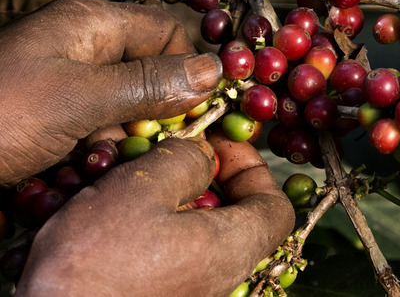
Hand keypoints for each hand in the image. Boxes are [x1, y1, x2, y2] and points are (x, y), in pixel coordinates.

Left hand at [0, 0, 222, 184]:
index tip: (206, 105)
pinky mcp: (54, 120)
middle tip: (156, 141)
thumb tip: (213, 70)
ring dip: (127, 138)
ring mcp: (66, 87)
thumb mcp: (80, 98)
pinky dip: (100, 153)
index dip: (191, 64)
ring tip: (102, 156)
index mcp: (88, 26)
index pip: (166, 30)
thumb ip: (150, 83)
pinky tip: (84, 166)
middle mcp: (81, 51)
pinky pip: (99, 132)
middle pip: (150, 72)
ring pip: (128, 108)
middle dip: (159, 110)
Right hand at [15, 131, 295, 295]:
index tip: (216, 145)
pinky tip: (110, 207)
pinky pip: (164, 251)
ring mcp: (186, 289)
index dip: (251, 168)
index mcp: (231, 247)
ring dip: (166, 195)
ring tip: (128, 174)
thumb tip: (203, 153)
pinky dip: (146, 222)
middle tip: (168, 154)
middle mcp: (217, 275)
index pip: (276, 207)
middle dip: (202, 176)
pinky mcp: (154, 295)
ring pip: (193, 230)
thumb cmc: (94, 265)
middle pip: (233, 215)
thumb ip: (183, 160)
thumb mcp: (141, 189)